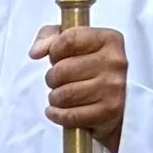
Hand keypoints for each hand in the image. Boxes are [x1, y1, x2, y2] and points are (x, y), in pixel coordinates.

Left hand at [32, 22, 126, 152]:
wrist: (117, 103)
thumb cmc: (91, 68)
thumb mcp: (73, 44)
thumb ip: (50, 37)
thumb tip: (35, 53)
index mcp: (109, 39)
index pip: (69, 39)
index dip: (54, 51)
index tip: (56, 58)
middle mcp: (115, 62)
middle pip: (63, 69)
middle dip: (52, 78)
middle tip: (56, 82)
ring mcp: (114, 88)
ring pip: (64, 94)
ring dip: (54, 98)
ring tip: (59, 97)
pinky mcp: (110, 111)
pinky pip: (70, 115)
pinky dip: (57, 115)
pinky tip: (56, 111)